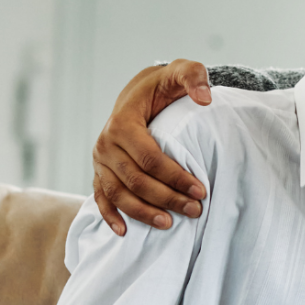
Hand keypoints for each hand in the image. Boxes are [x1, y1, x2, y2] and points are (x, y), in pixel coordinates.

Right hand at [92, 59, 212, 234]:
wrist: (139, 93)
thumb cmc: (163, 86)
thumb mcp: (180, 72)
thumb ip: (194, 77)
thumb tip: (205, 98)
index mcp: (122, 123)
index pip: (149, 158)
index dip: (175, 176)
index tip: (201, 190)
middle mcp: (105, 143)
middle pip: (135, 180)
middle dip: (166, 198)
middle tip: (195, 210)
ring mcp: (100, 160)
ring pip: (118, 194)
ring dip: (142, 212)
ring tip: (169, 224)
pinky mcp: (99, 171)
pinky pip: (101, 197)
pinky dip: (111, 216)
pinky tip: (124, 232)